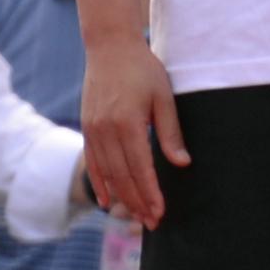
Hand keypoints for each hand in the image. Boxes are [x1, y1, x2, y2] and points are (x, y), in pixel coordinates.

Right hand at [80, 32, 187, 227]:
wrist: (110, 47)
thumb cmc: (143, 69)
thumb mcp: (163, 97)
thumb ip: (170, 132)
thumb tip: (182, 164)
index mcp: (127, 123)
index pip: (140, 168)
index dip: (150, 194)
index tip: (160, 213)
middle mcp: (106, 130)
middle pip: (123, 177)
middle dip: (138, 202)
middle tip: (152, 222)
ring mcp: (93, 130)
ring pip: (107, 173)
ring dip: (122, 198)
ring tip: (136, 216)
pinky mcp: (88, 128)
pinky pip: (93, 162)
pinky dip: (100, 183)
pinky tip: (108, 201)